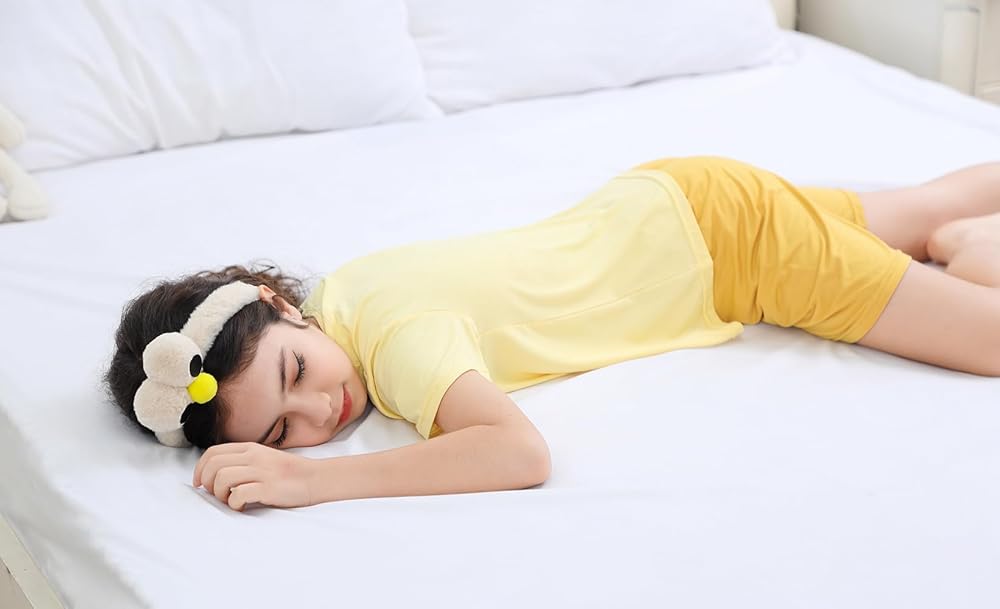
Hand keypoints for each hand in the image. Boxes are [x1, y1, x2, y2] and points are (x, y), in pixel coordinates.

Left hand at [192, 442, 317, 510]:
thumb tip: (213, 475)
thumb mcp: (263, 458)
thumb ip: (242, 461)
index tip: (200, 483)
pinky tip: (243, 506)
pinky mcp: (269, 488)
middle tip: (216, 494)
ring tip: (230, 500)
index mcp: (250, 448)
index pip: (213, 453)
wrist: (315, 479)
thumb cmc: (287, 473)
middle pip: (213, 465)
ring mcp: (262, 472)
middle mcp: (254, 457)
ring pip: (222, 478)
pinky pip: (238, 494)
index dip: (200, 469)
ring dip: (219, 494)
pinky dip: (235, 503)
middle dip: (207, 483)